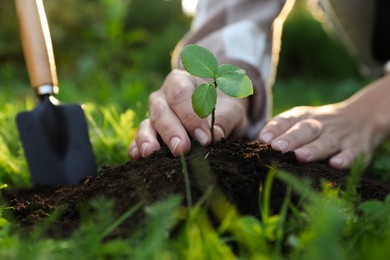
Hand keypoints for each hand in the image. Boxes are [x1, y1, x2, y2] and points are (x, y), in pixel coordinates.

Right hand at [128, 69, 248, 159]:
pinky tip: (137, 157)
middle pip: (161, 110)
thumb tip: (214, 136)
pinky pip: (137, 139)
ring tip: (150, 153)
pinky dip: (136, 147)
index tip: (204, 138)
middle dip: (171, 131)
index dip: (191, 116)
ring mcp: (153, 115)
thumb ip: (225, 120)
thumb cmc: (224, 109)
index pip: (181, 94)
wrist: (219, 114)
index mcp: (182, 81)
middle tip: (181, 149)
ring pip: (146, 124)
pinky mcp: (149, 133)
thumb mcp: (232, 111)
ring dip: (148, 139)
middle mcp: (163, 96)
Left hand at [259, 102, 386, 168]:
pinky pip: (351, 153)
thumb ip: (279, 133)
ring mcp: (339, 136)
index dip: (275, 129)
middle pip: (305, 129)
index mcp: (303, 117)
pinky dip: (345, 159)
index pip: (287, 119)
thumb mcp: (299, 123)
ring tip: (300, 157)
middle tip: (277, 148)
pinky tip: (335, 165)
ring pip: (325, 141)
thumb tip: (250, 149)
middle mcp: (320, 125)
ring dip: (313, 149)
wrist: (362, 118)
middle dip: (291, 138)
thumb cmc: (317, 127)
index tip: (263, 139)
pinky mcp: (357, 148)